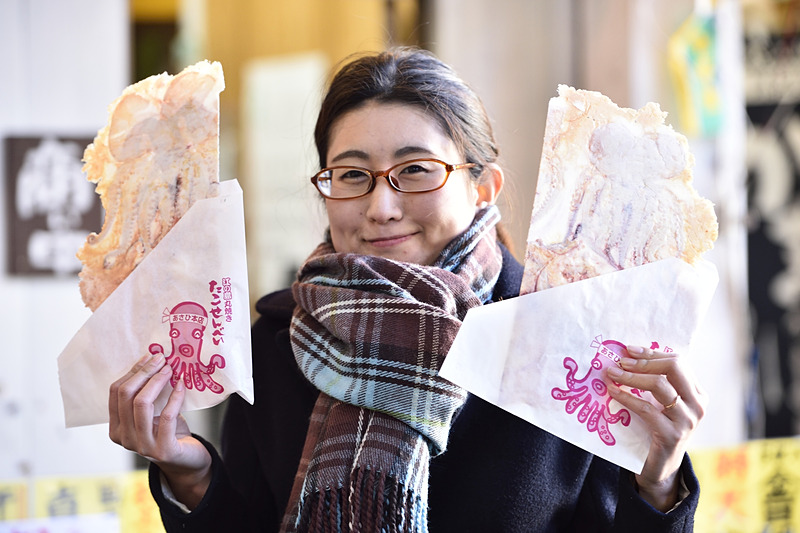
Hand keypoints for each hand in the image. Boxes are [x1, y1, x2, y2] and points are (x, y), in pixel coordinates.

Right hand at [109, 352, 212, 508]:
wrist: (188, 461)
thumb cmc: (170, 432)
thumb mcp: (153, 413)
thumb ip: (148, 394)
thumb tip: (152, 360)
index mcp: (117, 428)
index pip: (116, 393)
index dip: (132, 371)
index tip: (149, 356)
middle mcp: (125, 439)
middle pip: (127, 395)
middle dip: (144, 372)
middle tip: (161, 358)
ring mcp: (142, 446)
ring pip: (142, 403)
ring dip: (157, 381)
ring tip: (171, 369)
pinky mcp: (163, 449)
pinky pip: (166, 415)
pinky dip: (174, 397)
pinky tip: (181, 385)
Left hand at [605, 345, 706, 511]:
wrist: (660, 467)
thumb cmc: (657, 429)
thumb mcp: (659, 402)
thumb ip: (653, 381)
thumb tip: (628, 354)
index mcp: (697, 392)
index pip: (677, 362)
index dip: (651, 353)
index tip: (628, 350)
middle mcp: (698, 404)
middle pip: (674, 367)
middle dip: (644, 361)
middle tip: (620, 362)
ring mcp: (688, 420)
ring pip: (660, 385)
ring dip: (631, 377)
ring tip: (611, 374)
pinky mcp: (673, 435)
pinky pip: (647, 409)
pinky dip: (627, 397)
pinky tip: (613, 393)